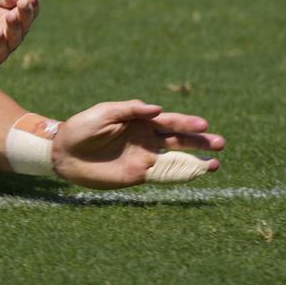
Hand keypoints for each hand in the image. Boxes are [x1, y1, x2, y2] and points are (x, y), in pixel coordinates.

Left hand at [0, 0, 37, 74]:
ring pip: (14, 37)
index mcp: (19, 18)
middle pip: (25, 23)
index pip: (31, 11)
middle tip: (23, 3)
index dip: (33, 4)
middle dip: (25, 13)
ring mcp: (6, 45)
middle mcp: (16, 33)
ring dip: (13, 26)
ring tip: (10, 16)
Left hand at [52, 100, 223, 187]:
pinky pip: (164, 175)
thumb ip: (130, 110)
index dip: (185, 122)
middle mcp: (146, 138)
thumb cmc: (82, 127)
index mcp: (139, 120)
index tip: (202, 125)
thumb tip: (157, 109)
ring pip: (176, 157)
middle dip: (199, 141)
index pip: (167, 120)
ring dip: (196, 160)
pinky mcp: (139, 174)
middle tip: (220, 143)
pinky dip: (181, 175)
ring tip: (216, 162)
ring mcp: (145, 156)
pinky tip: (197, 174)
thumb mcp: (104, 113)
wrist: (65, 153)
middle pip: (178, 138)